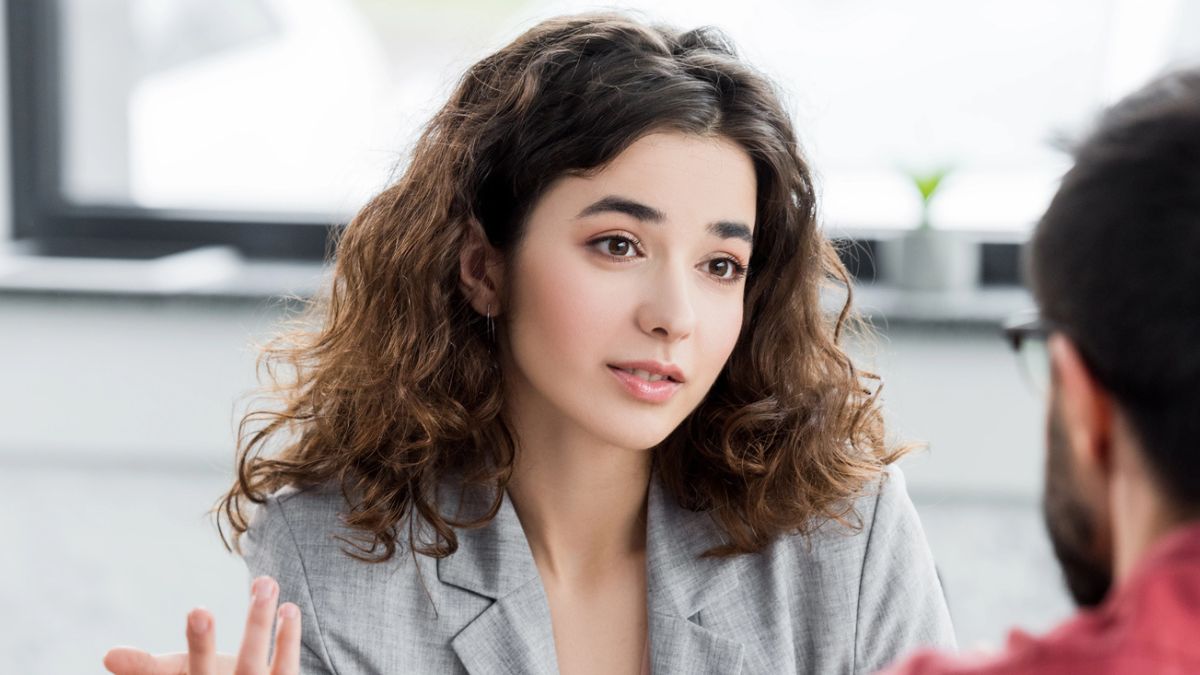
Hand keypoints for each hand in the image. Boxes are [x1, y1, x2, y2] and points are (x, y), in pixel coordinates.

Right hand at [103, 576, 300, 674]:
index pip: (167, 674)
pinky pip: (286, 665)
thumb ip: (145, 668)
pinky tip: (289, 608)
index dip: (146, 667)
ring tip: (265, 582)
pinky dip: (288, 638)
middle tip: (197, 611)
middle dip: (200, 645)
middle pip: (204, 673)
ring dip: (258, 623)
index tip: (150, 635)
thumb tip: (107, 656)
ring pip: (253, 662)